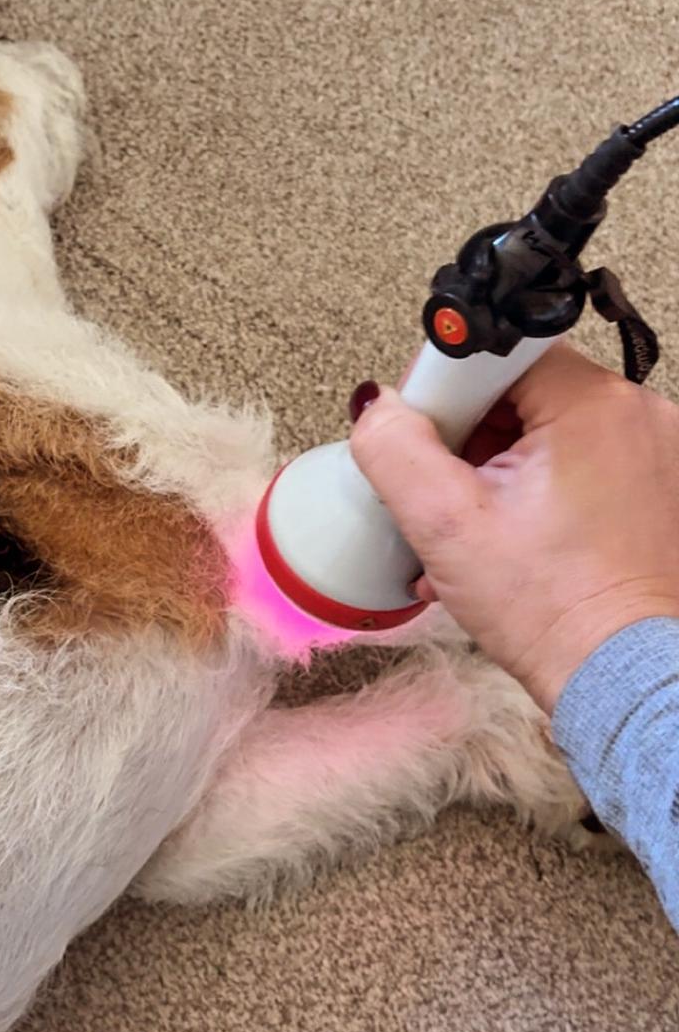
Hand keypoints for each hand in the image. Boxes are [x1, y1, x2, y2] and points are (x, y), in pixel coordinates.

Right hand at [350, 344, 678, 711]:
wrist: (617, 680)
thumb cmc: (550, 609)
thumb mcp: (444, 523)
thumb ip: (394, 446)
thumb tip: (380, 408)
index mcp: (595, 405)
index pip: (499, 352)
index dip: (448, 391)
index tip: (431, 438)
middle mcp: (640, 417)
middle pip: (523, 392)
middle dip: (473, 437)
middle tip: (454, 496)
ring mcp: (657, 456)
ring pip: (551, 431)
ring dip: (503, 467)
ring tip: (485, 526)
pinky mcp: (658, 492)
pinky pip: (582, 464)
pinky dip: (541, 489)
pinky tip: (515, 536)